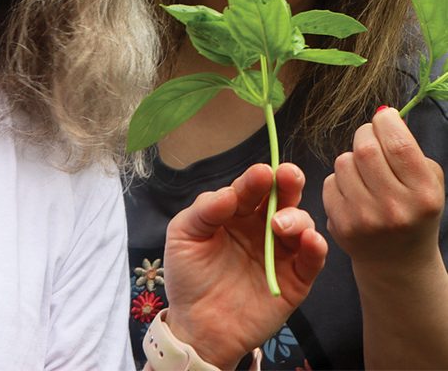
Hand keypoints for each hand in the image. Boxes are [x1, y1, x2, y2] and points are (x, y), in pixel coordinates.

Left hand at [163, 163, 326, 370]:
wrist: (197, 326)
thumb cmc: (188, 275)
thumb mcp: (184, 235)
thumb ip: (204, 210)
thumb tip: (229, 192)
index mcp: (236, 211)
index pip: (250, 188)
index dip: (256, 179)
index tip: (261, 173)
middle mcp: (261, 226)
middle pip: (282, 198)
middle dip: (287, 183)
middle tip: (287, 176)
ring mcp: (280, 251)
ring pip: (300, 224)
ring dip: (296, 217)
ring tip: (279, 224)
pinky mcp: (295, 280)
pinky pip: (312, 260)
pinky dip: (316, 247)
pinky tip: (311, 240)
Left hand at [323, 106, 444, 273]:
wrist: (398, 262)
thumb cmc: (413, 210)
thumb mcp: (428, 182)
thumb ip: (411, 148)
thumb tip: (384, 115)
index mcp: (424, 194)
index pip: (398, 143)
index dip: (386, 122)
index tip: (385, 119)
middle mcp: (395, 208)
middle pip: (365, 148)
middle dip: (365, 134)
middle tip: (371, 139)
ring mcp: (366, 218)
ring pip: (344, 161)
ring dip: (352, 159)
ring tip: (365, 173)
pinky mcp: (342, 224)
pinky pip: (331, 181)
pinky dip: (340, 180)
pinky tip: (354, 193)